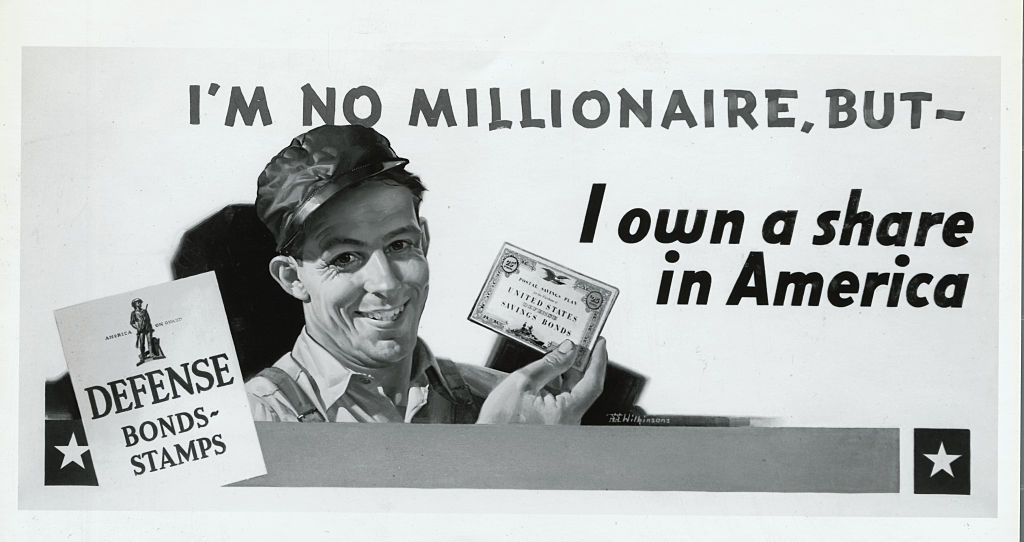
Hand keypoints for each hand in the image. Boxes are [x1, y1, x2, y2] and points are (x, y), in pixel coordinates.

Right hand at [476, 337, 607, 424]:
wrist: (488, 446)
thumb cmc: (499, 422)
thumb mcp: (523, 383)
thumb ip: (549, 364)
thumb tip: (567, 350)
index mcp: (566, 413)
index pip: (593, 382)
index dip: (598, 360)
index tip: (599, 343)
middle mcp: (569, 422)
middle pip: (584, 387)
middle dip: (582, 363)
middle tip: (580, 342)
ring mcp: (562, 426)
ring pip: (573, 393)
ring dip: (569, 373)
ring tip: (562, 353)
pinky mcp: (554, 426)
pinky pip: (563, 401)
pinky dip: (560, 385)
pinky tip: (550, 372)